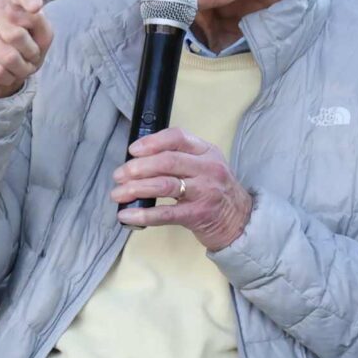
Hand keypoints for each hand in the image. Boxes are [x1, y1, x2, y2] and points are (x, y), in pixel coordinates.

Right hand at [0, 0, 52, 98]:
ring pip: (7, 56)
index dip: (29, 0)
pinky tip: (6, 73)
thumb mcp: (42, 35)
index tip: (35, 8)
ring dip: (20, 68)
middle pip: (16, 35)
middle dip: (30, 54)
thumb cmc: (25, 44)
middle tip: (32, 57)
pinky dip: (7, 77)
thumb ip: (40, 25)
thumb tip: (27, 17)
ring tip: (20, 66)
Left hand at [111, 128, 254, 250]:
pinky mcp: (198, 215)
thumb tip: (138, 160)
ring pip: (163, 185)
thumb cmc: (215, 191)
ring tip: (117, 194)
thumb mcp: (205, 167)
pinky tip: (126, 215)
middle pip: (167, 161)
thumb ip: (180, 159)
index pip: (178, 137)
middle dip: (137, 167)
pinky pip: (165, 213)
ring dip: (135, 189)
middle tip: (118, 175)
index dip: (152, 142)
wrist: (240, 220)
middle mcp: (207, 168)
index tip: (133, 150)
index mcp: (206, 152)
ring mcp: (204, 192)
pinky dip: (142, 214)